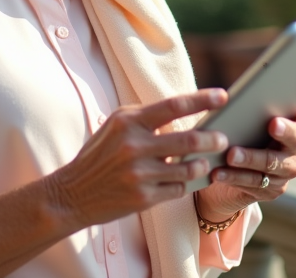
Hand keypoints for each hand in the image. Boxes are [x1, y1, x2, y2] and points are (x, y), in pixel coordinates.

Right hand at [49, 89, 229, 229]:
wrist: (71, 194)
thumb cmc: (100, 155)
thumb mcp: (117, 126)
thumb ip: (148, 118)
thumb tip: (188, 113)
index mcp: (128, 122)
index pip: (173, 105)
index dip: (202, 100)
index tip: (223, 96)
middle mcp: (134, 146)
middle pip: (188, 139)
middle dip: (212, 139)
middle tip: (224, 138)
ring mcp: (139, 174)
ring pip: (188, 167)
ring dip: (202, 164)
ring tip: (205, 161)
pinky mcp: (143, 198)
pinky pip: (178, 188)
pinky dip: (186, 183)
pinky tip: (187, 179)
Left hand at [194, 100, 295, 222]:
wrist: (239, 168)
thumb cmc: (249, 134)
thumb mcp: (255, 121)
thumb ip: (261, 110)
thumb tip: (256, 90)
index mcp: (295, 137)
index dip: (286, 129)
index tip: (273, 123)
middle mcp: (293, 159)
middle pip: (276, 159)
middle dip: (254, 155)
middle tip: (234, 152)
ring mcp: (282, 178)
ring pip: (261, 174)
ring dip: (242, 167)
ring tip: (225, 160)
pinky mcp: (269, 193)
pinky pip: (250, 186)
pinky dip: (232, 178)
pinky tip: (216, 173)